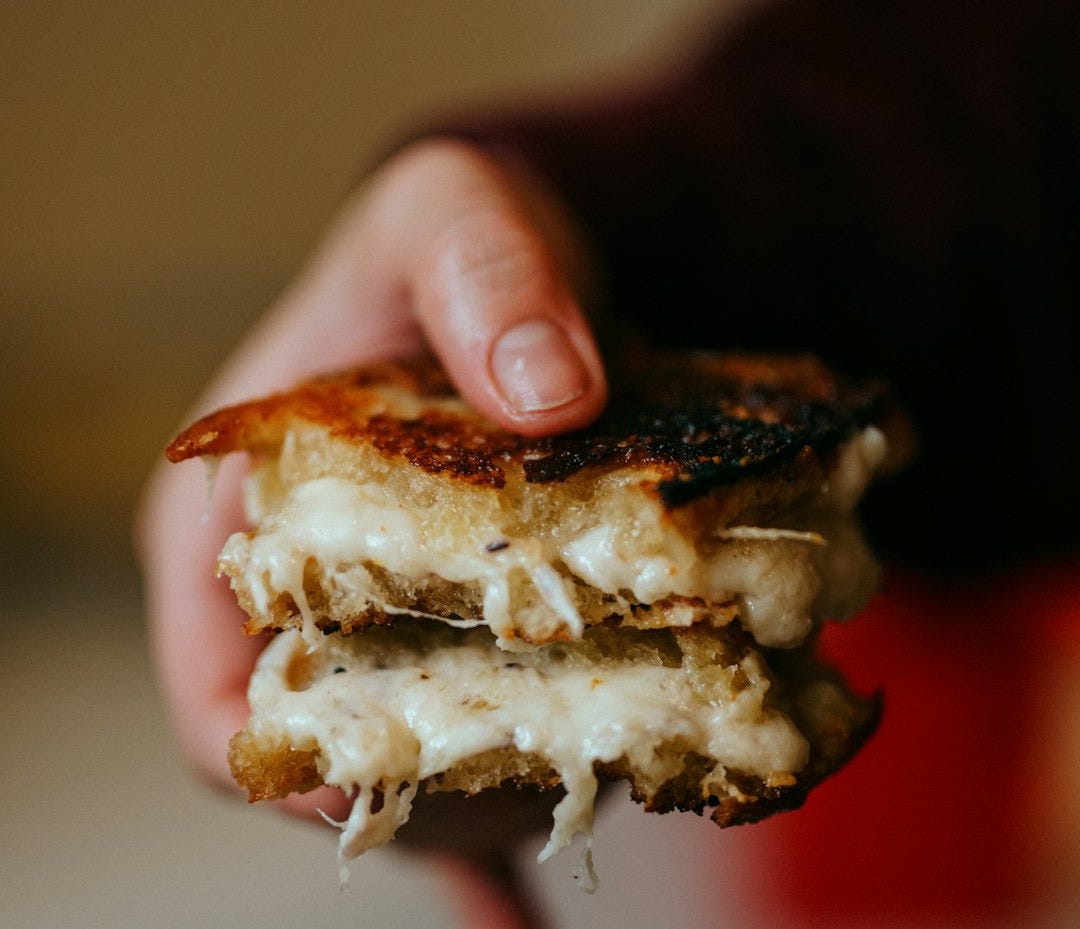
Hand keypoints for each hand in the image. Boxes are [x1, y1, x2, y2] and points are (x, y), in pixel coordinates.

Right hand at [135, 138, 605, 921]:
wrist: (521, 268)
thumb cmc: (456, 247)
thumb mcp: (457, 217)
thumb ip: (488, 277)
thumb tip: (549, 396)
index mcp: (230, 516)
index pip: (222, 697)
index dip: (305, 769)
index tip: (420, 779)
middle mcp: (291, 593)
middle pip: (331, 759)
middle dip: (433, 797)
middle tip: (552, 783)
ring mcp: (374, 627)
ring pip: (412, 765)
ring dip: (495, 796)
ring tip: (600, 775)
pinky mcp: (452, 636)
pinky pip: (462, 759)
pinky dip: (499, 834)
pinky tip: (532, 912)